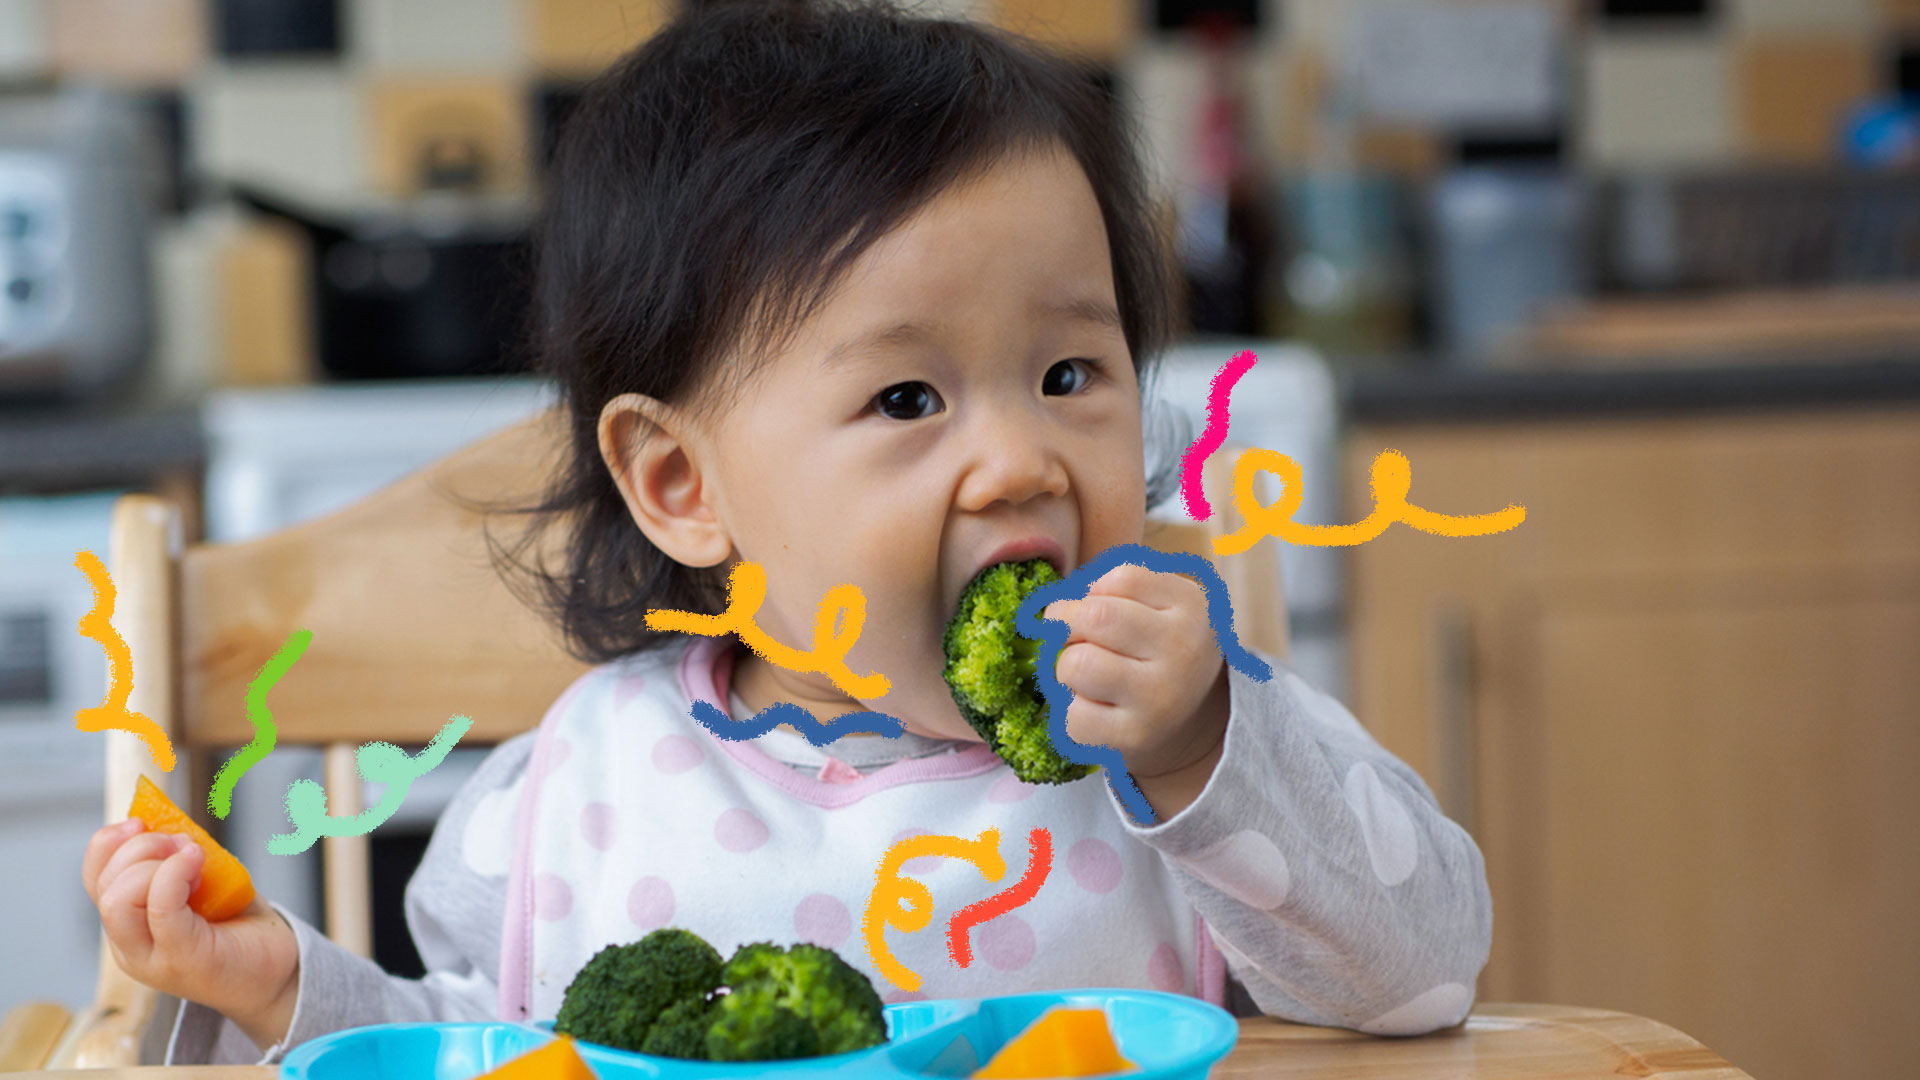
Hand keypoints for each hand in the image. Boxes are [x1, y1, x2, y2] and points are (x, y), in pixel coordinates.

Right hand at [83, 818, 300, 1050]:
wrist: (278, 972)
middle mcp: (131, 946)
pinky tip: (197, 864)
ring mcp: (153, 958)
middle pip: (103, 887)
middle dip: (138, 849)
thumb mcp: (205, 884)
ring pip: (117, 901)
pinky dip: (173, 875)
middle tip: (181, 843)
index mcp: (130, 924)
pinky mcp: (183, 961)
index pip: (95, 879)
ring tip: (192, 856)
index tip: (140, 820)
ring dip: (153, 862)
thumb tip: (168, 821)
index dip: (107, 844)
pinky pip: (161, 910)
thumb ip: (180, 860)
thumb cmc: (241, 926)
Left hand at [1042, 562, 1230, 815]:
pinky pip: (1071, 715)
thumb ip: (1112, 589)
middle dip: (1064, 621)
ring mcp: (1160, 698)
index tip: (1090, 605)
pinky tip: (1089, 705)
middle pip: (1095, 617)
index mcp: (1193, 607)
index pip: (1123, 578)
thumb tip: (1051, 609)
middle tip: (1066, 633)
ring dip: (1065, 666)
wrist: (1188, 720)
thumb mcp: (1159, 605)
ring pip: (1076, 664)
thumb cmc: (1156, 649)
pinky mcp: (1134, 737)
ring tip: (1081, 672)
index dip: (1092, 589)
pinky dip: (1067, 708)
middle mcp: (1183, 651)